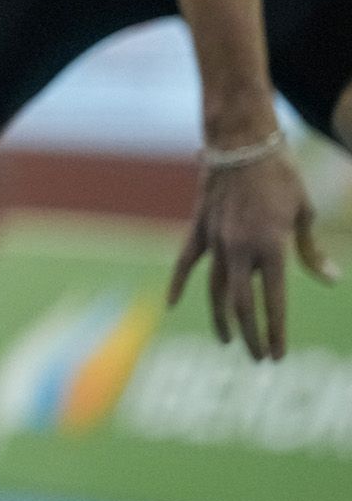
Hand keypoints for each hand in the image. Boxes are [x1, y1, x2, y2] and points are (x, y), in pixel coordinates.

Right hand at [169, 148, 338, 359]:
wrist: (241, 141)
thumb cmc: (281, 175)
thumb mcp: (305, 212)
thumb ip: (311, 250)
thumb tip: (330, 280)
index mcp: (271, 246)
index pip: (274, 302)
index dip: (277, 333)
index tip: (279, 356)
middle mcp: (239, 248)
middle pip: (241, 304)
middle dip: (252, 336)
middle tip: (260, 359)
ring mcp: (215, 239)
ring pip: (214, 289)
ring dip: (222, 319)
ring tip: (229, 341)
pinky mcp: (198, 227)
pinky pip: (185, 262)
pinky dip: (178, 284)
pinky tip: (171, 304)